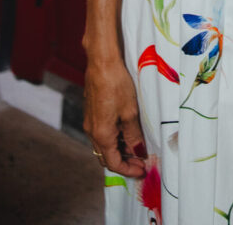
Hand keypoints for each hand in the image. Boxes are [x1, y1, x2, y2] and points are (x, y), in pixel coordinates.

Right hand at [84, 57, 147, 177]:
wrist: (101, 62)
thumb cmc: (116, 84)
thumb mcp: (130, 112)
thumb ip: (134, 135)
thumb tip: (138, 152)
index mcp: (101, 134)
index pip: (113, 163)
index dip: (129, 170)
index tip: (142, 170)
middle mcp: (91, 131)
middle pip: (106, 156)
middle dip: (124, 162)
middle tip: (141, 161)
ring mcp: (89, 122)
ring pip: (103, 145)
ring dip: (119, 149)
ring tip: (137, 146)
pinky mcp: (91, 112)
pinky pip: (101, 133)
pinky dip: (114, 138)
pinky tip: (126, 131)